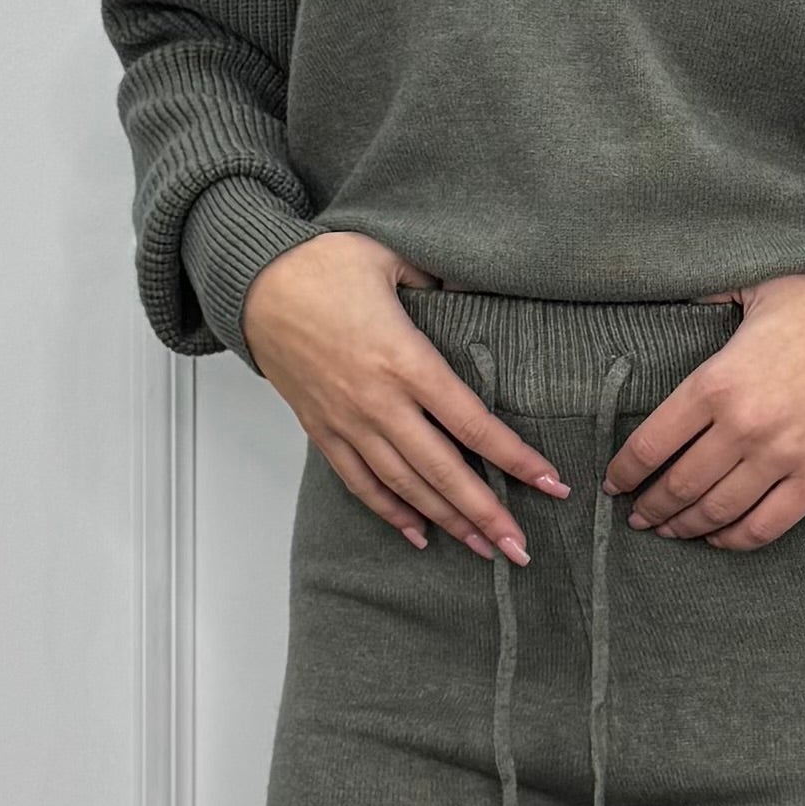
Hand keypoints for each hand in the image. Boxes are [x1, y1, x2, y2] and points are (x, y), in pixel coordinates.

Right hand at [238, 229, 561, 562]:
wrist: (254, 284)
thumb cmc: (324, 264)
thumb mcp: (393, 257)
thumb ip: (442, 280)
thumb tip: (483, 289)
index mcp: (404, 358)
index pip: (471, 421)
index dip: (514, 457)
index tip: (551, 483)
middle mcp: (377, 400)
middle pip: (441, 469)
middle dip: (485, 512)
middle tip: (520, 548)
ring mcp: (347, 421)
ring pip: (404, 485)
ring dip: (446, 521)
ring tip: (483, 548)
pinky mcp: (322, 429)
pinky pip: (360, 482)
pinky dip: (390, 512)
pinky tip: (419, 534)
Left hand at [606, 274, 804, 549]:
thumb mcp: (758, 287)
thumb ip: (707, 295)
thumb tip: (670, 293)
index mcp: (717, 382)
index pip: (651, 443)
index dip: (624, 471)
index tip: (613, 482)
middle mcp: (743, 427)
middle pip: (678, 485)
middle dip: (650, 506)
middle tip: (638, 514)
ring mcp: (782, 458)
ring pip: (716, 511)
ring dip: (684, 528)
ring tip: (668, 530)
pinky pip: (765, 526)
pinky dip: (734, 539)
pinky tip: (718, 538)